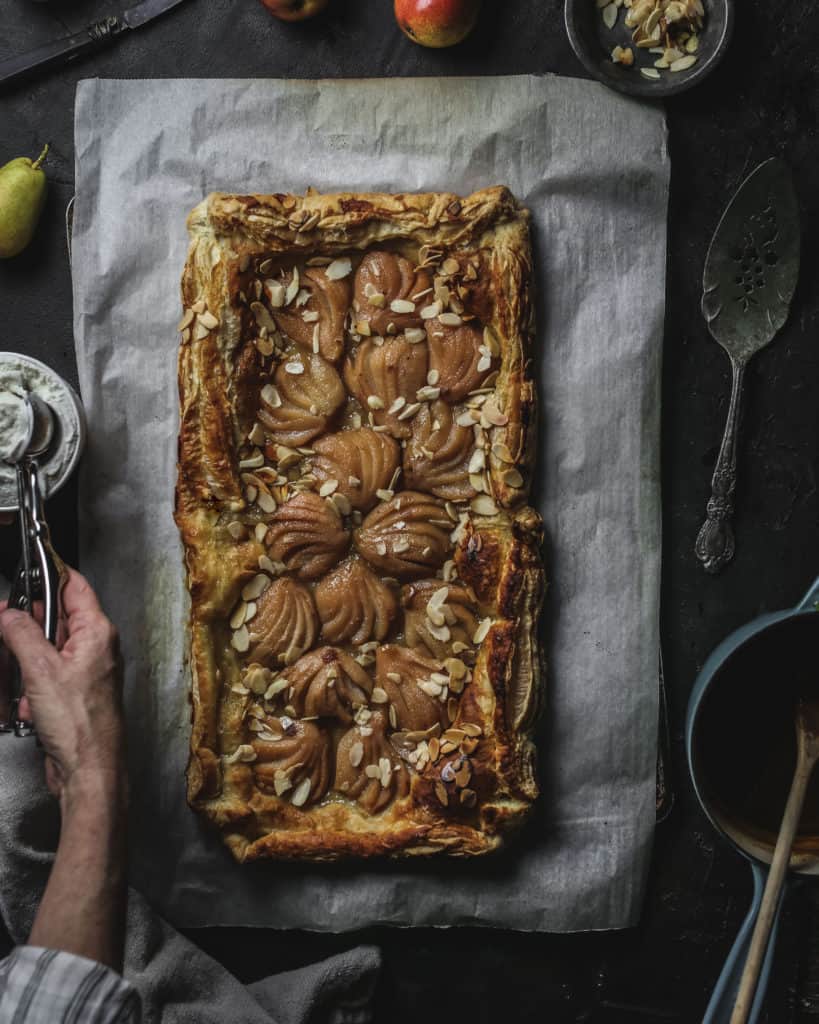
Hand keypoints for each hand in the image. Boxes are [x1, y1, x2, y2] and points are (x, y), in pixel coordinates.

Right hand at [0, 569, 123, 801]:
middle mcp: (96, 647)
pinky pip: (41, 679)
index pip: (74, 586)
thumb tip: (8, 613)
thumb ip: (21, 633)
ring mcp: (84, 671)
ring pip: (43, 651)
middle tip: (6, 632)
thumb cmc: (81, 725)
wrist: (88, 769)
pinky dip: (30, 690)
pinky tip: (30, 707)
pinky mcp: (72, 693)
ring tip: (24, 687)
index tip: (26, 572)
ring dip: (25, 667)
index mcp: (97, 632)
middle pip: (54, 619)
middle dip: (26, 629)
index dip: (49, 576)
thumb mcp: (40, 670)